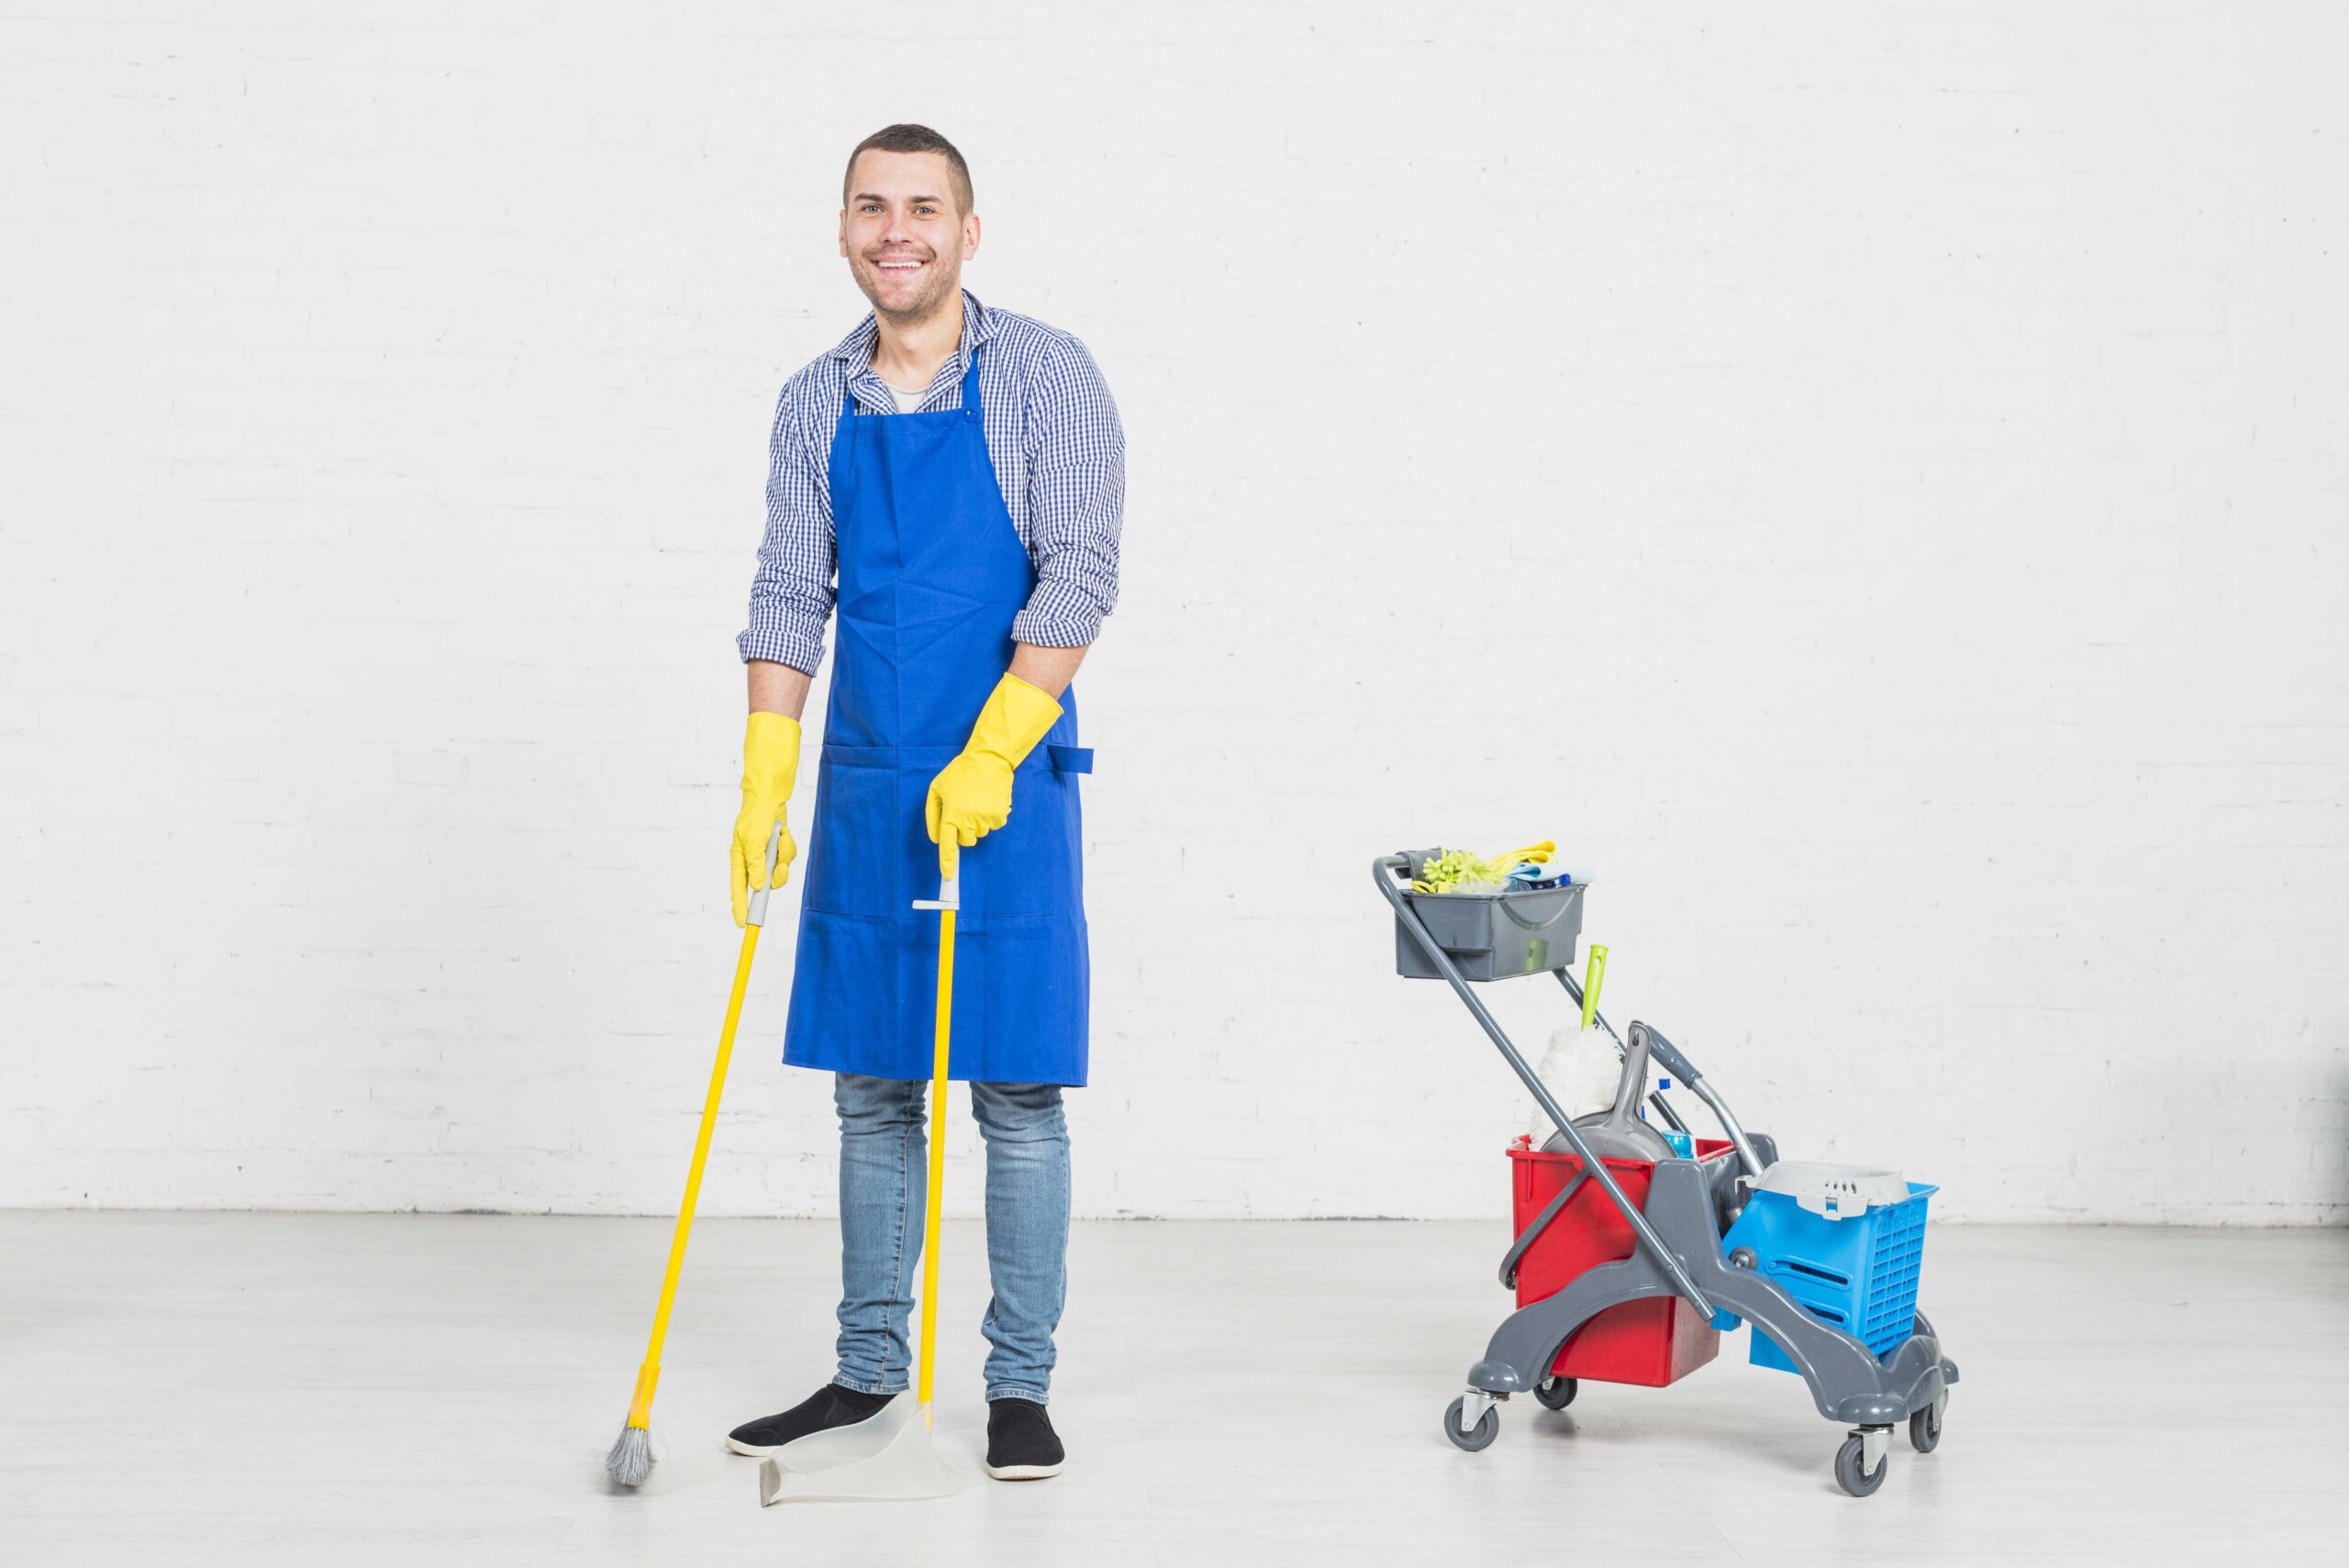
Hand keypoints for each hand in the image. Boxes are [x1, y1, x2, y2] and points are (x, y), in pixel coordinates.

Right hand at [732, 712, 802, 925]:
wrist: (770, 794)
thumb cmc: (755, 815)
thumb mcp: (752, 841)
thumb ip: (755, 866)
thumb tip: (758, 888)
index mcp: (739, 859)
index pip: (738, 889)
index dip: (740, 907)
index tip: (743, 924)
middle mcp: (752, 860)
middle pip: (765, 884)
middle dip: (775, 874)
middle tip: (778, 864)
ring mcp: (766, 854)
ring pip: (780, 871)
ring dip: (784, 855)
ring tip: (780, 837)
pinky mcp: (778, 848)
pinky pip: (788, 857)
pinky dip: (788, 845)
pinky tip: (783, 831)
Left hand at [923, 673, 1062, 880]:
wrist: (989, 759)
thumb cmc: (959, 773)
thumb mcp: (936, 789)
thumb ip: (933, 816)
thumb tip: (936, 839)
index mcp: (951, 813)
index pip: (948, 844)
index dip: (947, 862)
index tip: (947, 875)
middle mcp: (969, 819)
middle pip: (965, 841)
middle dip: (962, 831)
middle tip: (963, 809)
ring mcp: (986, 818)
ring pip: (979, 834)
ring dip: (976, 823)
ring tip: (976, 801)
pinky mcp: (1000, 816)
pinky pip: (992, 826)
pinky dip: (989, 818)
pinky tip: (987, 801)